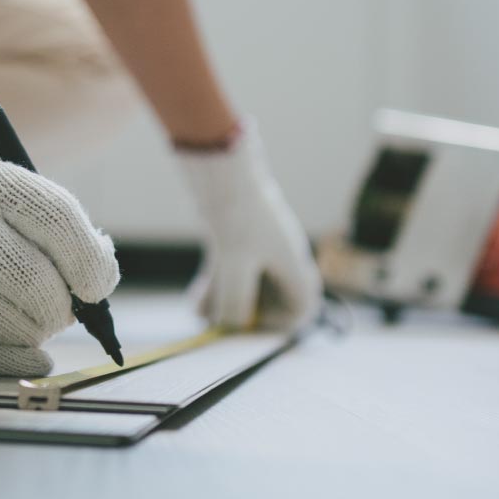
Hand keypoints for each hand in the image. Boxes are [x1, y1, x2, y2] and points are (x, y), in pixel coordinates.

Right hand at [0, 120, 117, 375]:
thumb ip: (43, 222)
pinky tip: (32, 357)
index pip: (58, 221)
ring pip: (12, 324)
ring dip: (35, 331)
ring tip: (27, 317)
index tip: (95, 283)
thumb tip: (100, 276)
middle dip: (62, 307)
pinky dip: (14, 359)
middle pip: (38, 284)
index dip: (90, 262)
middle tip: (59, 307)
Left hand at [176, 120, 320, 329]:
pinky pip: (231, 271)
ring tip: (204, 313)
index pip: (302, 305)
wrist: (221, 173)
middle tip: (224, 323)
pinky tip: (195, 299)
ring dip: (225, 301)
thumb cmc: (237, 218)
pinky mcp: (237, 238)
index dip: (281, 323)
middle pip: (272, 298)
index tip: (253, 325)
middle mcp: (280, 255)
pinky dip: (216, 286)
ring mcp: (258, 246)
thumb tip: (230, 325)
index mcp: (292, 262)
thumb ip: (235, 302)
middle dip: (246, 313)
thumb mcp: (234, 268)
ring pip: (246, 285)